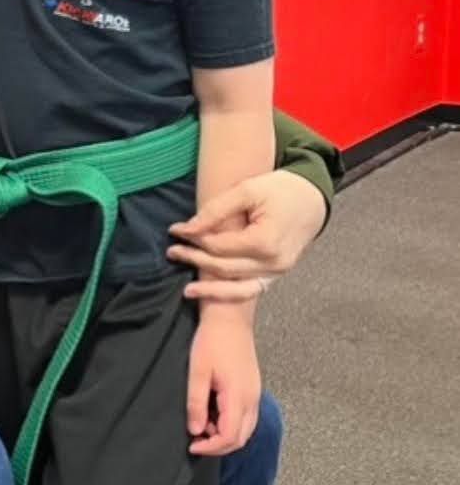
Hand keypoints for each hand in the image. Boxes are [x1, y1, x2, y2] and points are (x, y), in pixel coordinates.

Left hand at [167, 169, 326, 301]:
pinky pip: (250, 291)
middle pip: (225, 268)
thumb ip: (216, 210)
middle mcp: (274, 262)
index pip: (220, 246)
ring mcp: (277, 273)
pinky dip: (229, 295)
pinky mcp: (276, 275)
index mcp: (266, 241)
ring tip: (186, 289)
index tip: (175, 230)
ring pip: (237, 288)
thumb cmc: (280, 190)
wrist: (311, 199)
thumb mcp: (247, 190)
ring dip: (210, 288)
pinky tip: (209, 294)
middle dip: (195, 260)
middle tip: (172, 251)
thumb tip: (187, 229)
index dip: (195, 240)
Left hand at [186, 310, 260, 456]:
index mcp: (239, 397)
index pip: (230, 437)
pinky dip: (231, 422)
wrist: (230, 316)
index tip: (192, 445)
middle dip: (219, 445)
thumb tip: (196, 430)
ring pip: (246, 428)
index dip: (211, 447)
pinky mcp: (253, 386)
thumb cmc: (212, 340)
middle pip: (241, 438)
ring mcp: (255, 392)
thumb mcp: (198, 372)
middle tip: (197, 440)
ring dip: (225, 434)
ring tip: (203, 424)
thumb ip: (196, 403)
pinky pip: (246, 415)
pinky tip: (214, 412)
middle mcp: (252, 398)